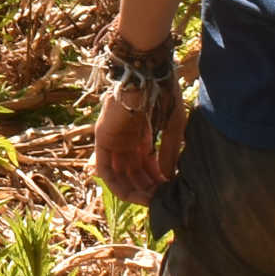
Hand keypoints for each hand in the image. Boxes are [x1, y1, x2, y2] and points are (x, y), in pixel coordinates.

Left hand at [91, 80, 185, 205]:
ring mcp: (114, 140)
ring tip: (151, 201)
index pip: (147, 166)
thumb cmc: (162, 95)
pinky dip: (116, 184)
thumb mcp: (172, 128)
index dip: (157, 181)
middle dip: (147, 188)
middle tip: (162, 200)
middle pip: (133, 173)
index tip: (170, 192)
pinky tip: (133, 194)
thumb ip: (168, 153)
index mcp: (142, 135)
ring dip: (134, 190)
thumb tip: (169, 178)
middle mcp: (127, 140)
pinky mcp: (102, 140)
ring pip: (120, 175)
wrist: (146, 75)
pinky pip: (105, 169)